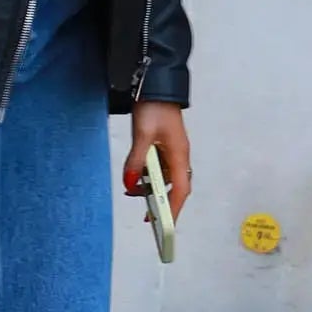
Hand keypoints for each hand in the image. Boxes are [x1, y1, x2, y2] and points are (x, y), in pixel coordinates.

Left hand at [123, 103, 191, 222]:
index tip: (165, 225)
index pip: (181, 191)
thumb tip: (130, 183)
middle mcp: (179, 156)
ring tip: (133, 191)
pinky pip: (159, 168)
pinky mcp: (164, 147)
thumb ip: (136, 161)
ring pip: (165, 178)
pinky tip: (136, 177)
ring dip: (152, 188)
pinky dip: (148, 176)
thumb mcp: (143, 136)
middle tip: (147, 216)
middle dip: (162, 203)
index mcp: (179, 155)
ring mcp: (172, 151)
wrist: (156, 86)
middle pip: (175, 188)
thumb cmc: (154, 108)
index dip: (174, 209)